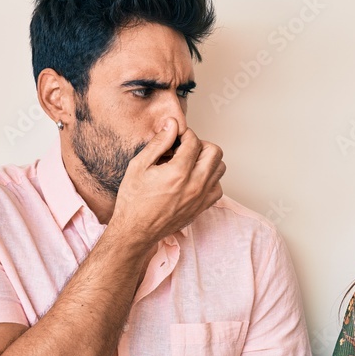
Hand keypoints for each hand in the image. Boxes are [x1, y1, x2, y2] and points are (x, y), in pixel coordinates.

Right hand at [108, 118, 225, 248]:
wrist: (136, 230)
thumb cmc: (134, 200)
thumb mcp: (139, 166)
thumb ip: (159, 143)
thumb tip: (172, 125)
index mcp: (178, 172)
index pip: (194, 141)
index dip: (185, 134)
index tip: (176, 136)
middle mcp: (195, 185)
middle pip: (214, 152)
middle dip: (200, 144)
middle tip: (185, 148)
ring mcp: (201, 197)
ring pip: (220, 168)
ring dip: (207, 161)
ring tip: (190, 163)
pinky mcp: (202, 207)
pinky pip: (218, 187)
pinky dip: (210, 179)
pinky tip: (194, 178)